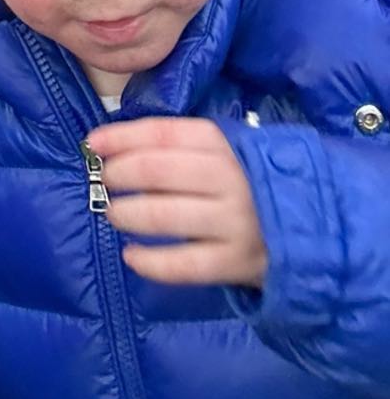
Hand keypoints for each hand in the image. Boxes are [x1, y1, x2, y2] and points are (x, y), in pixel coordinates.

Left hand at [85, 117, 267, 288]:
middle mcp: (229, 178)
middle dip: (119, 174)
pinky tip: (132, 256)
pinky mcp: (236, 262)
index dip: (121, 138)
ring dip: (127, 214)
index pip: (162, 134)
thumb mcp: (220, 151)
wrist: (306, 225)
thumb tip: (108, 145)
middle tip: (103, 182)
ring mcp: (234, 221)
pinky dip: (151, 262)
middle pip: (157, 171)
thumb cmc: (245, 181)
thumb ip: (174, 147)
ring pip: (164, 216)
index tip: (92, 144)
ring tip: (113, 214)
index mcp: (221, 144)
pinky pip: (184, 265)